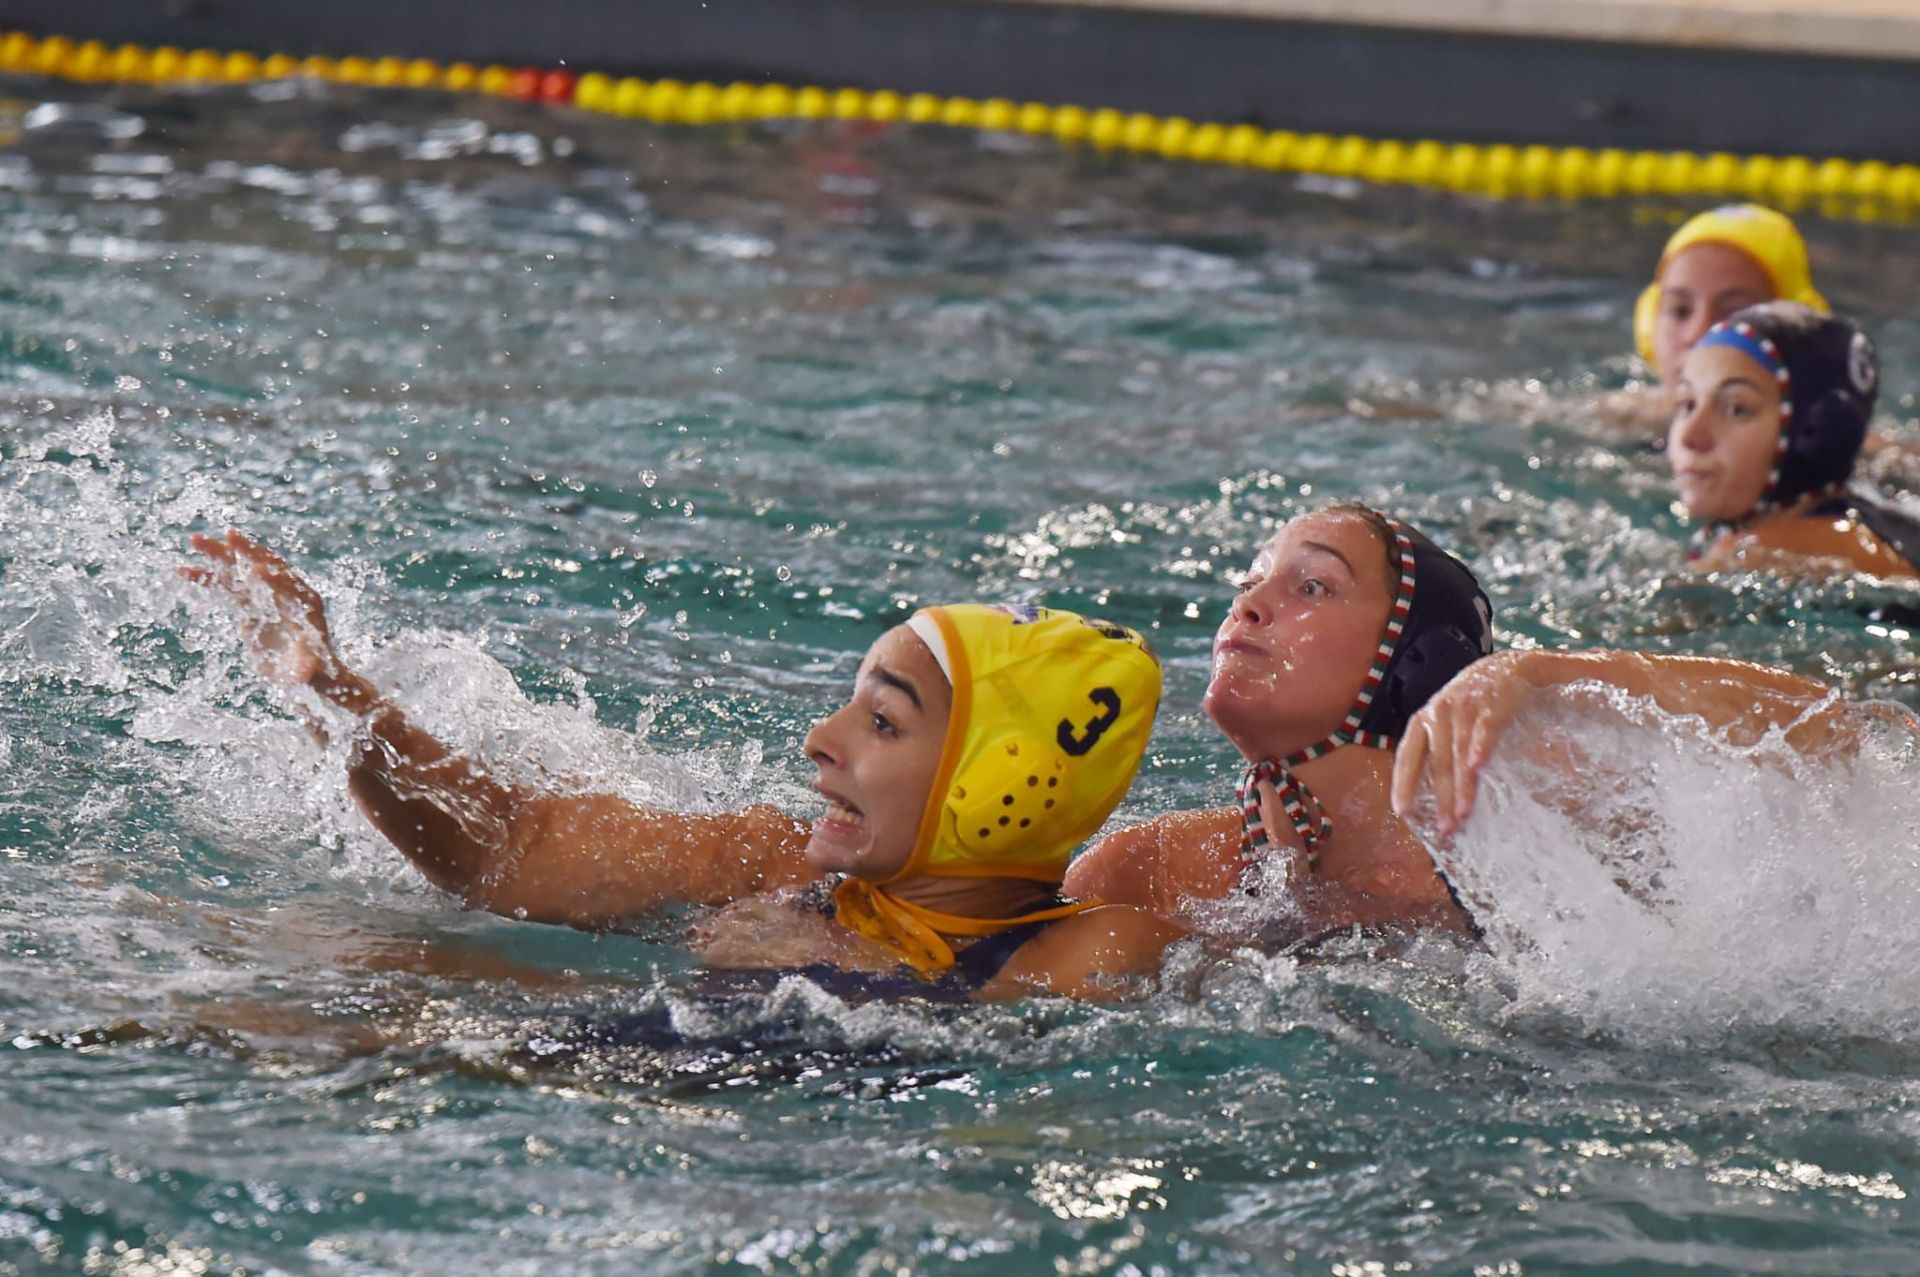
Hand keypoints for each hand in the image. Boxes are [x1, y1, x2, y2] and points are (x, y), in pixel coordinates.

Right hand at [181, 529, 343, 694]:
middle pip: (264, 565)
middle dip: (245, 552)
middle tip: (228, 536)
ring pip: (240, 569)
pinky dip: (206, 576)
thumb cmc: (310, 671)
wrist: (302, 669)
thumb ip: (303, 672)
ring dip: (219, 554)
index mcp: (306, 603)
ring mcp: (265, 594)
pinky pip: (224, 584)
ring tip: (195, 539)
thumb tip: (301, 678)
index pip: (289, 585)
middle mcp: (286, 591)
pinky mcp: (247, 602)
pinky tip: (183, 570)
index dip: (272, 579)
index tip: (255, 570)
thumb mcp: (307, 673)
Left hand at [1389, 651, 1535, 837]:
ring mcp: (1463, 707)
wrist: (1510, 667)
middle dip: (1441, 798)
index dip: (1404, 784)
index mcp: (1422, 721)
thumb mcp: (1448, 723)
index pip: (1408, 757)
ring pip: (1459, 752)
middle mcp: (1438, 714)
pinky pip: (1483, 729)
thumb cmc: (1474, 703)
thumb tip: (1438, 797)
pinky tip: (1478, 767)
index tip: (1403, 812)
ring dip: (1462, 785)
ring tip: (1464, 814)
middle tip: (1446, 828)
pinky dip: (1479, 747)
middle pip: (1437, 763)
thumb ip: (1439, 752)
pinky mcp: (1490, 703)